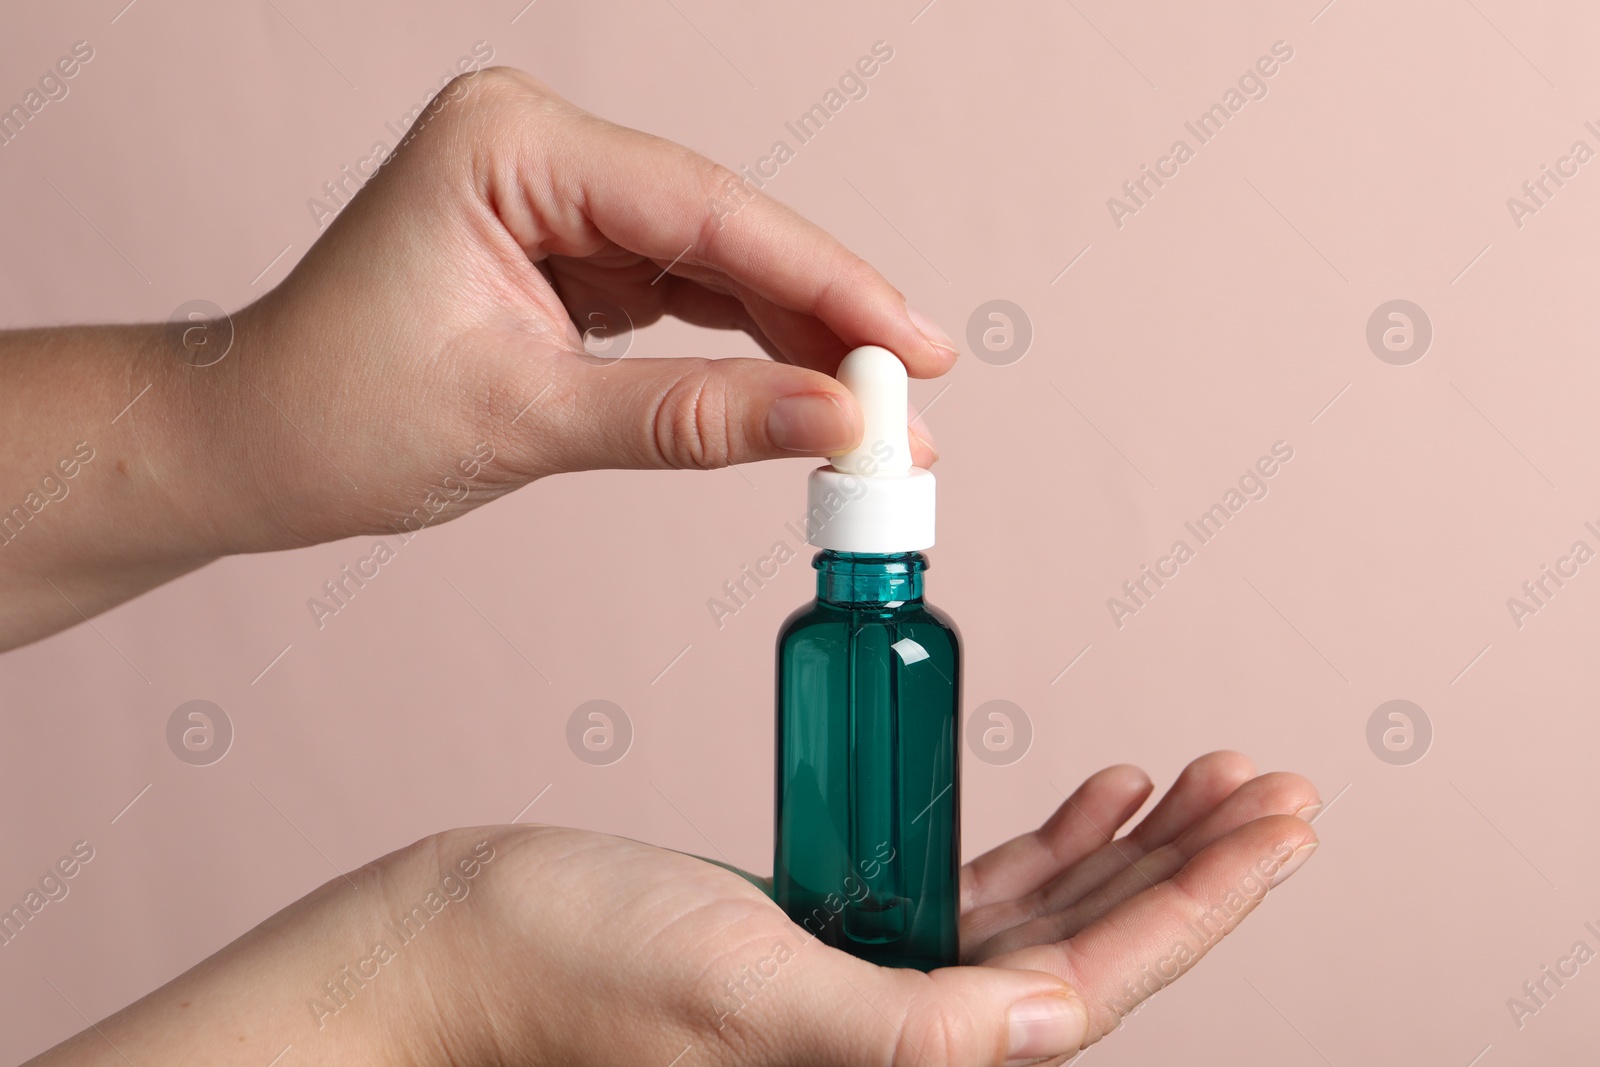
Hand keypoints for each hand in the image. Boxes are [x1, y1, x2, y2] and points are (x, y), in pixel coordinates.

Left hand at [0, 66, 951, 645]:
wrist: (256, 448)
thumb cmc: (339, 416)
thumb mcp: (527, 419)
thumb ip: (690, 418)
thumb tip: (833, 424)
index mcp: (509, 144)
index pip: (702, 210)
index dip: (824, 282)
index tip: (913, 347)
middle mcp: (540, 151)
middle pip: (723, 230)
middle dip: (823, 318)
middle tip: (912, 399)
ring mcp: (558, 200)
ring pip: (715, 264)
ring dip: (796, 337)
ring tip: (876, 410)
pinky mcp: (569, 253)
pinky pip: (684, 296)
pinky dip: (745, 348)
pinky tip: (808, 387)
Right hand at [441, 751, 1315, 1064]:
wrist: (458, 943)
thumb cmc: (570, 968)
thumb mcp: (740, 988)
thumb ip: (901, 1028)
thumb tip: (1056, 1025)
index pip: (1095, 989)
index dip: (1201, 906)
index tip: (1278, 825)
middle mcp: (906, 1039)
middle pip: (1094, 950)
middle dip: (1194, 869)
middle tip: (1271, 785)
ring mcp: (876, 981)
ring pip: (1046, 914)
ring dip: (1133, 845)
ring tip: (1201, 776)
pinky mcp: (838, 932)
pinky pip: (977, 891)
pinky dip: (1046, 838)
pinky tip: (1095, 795)